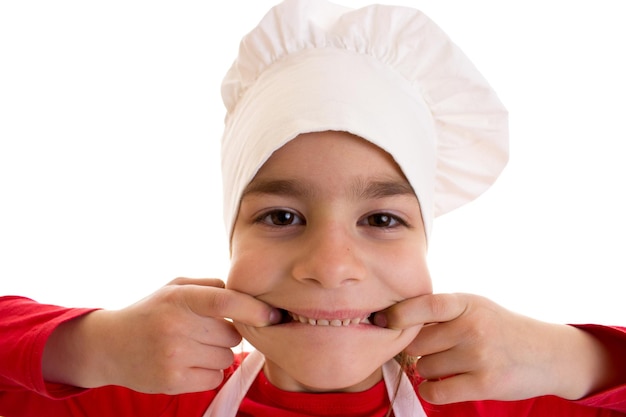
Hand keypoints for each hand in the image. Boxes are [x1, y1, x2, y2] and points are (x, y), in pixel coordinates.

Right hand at [43, 278, 279, 393]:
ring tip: (193, 346)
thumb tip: (248, 293)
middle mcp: (176, 326)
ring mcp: (173, 356)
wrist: (110, 346)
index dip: (255, 309)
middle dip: (227, 333)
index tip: (274, 315)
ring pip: (226, 358)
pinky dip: (208, 372)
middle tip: (204, 331)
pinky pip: (214, 377)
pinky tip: (188, 363)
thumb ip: (211, 286)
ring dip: (218, 354)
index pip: (226, 302)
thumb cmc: (152, 312)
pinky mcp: (172, 381)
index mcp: (180, 298)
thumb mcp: (175, 288)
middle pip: (232, 335)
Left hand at [374, 293, 614, 403]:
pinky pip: (436, 391)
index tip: (380, 320)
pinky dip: (431, 391)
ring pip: (425, 367)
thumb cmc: (499, 327)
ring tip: (449, 364)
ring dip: (428, 370)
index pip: (425, 305)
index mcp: (466, 303)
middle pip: (418, 342)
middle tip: (430, 350)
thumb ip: (440, 311)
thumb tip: (392, 319)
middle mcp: (472, 327)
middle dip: (416, 348)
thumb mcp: (474, 307)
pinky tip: (439, 385)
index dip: (398, 314)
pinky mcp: (485, 384)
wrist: (547, 354)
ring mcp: (479, 356)